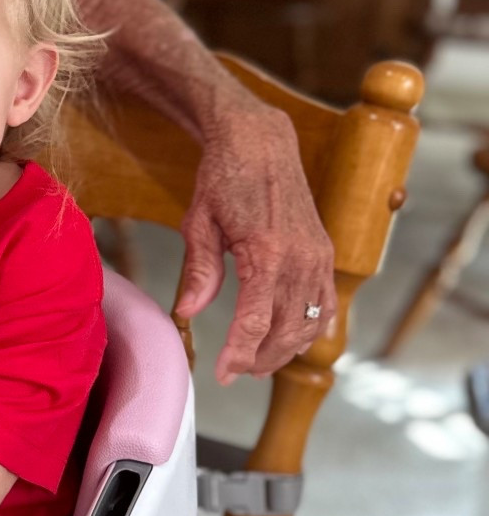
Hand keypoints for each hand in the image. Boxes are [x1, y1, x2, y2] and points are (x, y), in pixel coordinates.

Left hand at [176, 101, 335, 383]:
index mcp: (267, 252)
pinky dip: (314, 328)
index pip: (255, 322)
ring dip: (286, 349)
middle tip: (235, 372)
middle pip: (286, 330)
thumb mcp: (199, 222)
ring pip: (310, 323)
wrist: (260, 140)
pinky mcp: (325, 252)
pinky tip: (294, 340)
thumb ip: (200, 270)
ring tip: (259, 362)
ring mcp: (318, 256)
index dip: (239, 354)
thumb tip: (189, 312)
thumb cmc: (223, 177)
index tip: (222, 374)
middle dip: (261, 358)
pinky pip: (326, 303)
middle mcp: (300, 258)